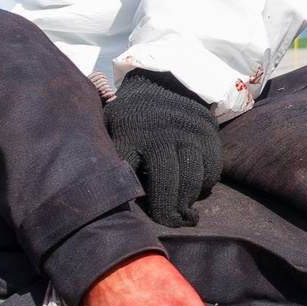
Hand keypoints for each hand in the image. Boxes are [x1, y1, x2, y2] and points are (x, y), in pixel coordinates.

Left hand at [102, 69, 222, 226]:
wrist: (163, 82)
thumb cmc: (130, 117)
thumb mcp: (109, 127)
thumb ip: (104, 154)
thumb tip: (94, 193)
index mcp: (129, 133)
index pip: (128, 174)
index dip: (131, 199)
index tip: (131, 221)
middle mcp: (161, 132)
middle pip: (167, 183)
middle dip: (169, 211)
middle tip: (171, 223)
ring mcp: (188, 132)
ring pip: (193, 179)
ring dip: (188, 200)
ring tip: (183, 211)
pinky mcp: (208, 133)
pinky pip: (212, 170)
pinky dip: (205, 185)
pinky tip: (194, 188)